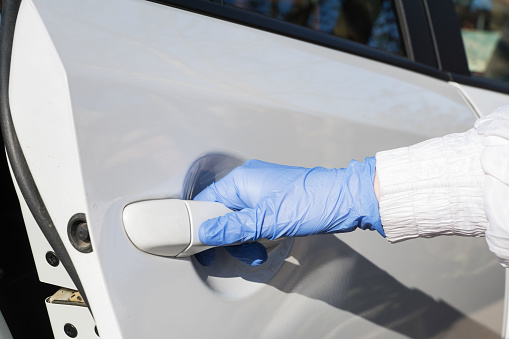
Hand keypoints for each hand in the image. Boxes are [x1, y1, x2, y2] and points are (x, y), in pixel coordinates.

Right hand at [194, 158, 382, 264]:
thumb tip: (206, 233)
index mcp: (241, 180)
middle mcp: (248, 182)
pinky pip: (254, 219)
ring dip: (244, 240)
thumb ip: (233, 229)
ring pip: (239, 219)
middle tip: (242, 252)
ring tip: (257, 253)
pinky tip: (264, 245)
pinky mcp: (274, 200)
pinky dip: (255, 234)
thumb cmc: (311, 202)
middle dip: (229, 237)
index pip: (206, 201)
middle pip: (222, 213)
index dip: (202, 225)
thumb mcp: (267, 221)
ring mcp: (262, 191)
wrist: (346, 199)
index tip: (202, 246)